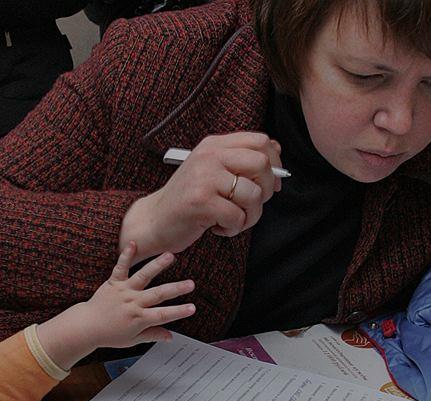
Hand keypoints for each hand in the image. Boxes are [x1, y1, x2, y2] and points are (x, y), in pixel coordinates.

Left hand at [36, 241, 195, 368]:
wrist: (87, 326)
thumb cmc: (110, 334)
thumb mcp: (133, 340)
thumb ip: (152, 335)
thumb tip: (170, 336)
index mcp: (138, 319)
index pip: (162, 315)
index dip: (178, 311)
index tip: (192, 308)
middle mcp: (132, 303)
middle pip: (157, 294)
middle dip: (176, 289)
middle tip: (191, 283)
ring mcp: (123, 291)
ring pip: (142, 276)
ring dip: (157, 265)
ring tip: (170, 255)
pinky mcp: (113, 282)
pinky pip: (120, 267)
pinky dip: (126, 255)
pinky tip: (134, 243)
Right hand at [120, 132, 282, 260]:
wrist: (153, 220)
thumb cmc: (189, 199)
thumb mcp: (213, 170)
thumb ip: (241, 159)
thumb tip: (277, 150)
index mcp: (213, 145)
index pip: (260, 141)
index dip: (274, 163)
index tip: (268, 183)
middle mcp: (209, 156)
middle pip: (262, 164)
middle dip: (266, 191)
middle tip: (249, 204)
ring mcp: (204, 178)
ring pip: (254, 194)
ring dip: (250, 216)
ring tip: (231, 220)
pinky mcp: (201, 202)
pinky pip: (238, 217)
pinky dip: (233, 228)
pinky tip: (217, 227)